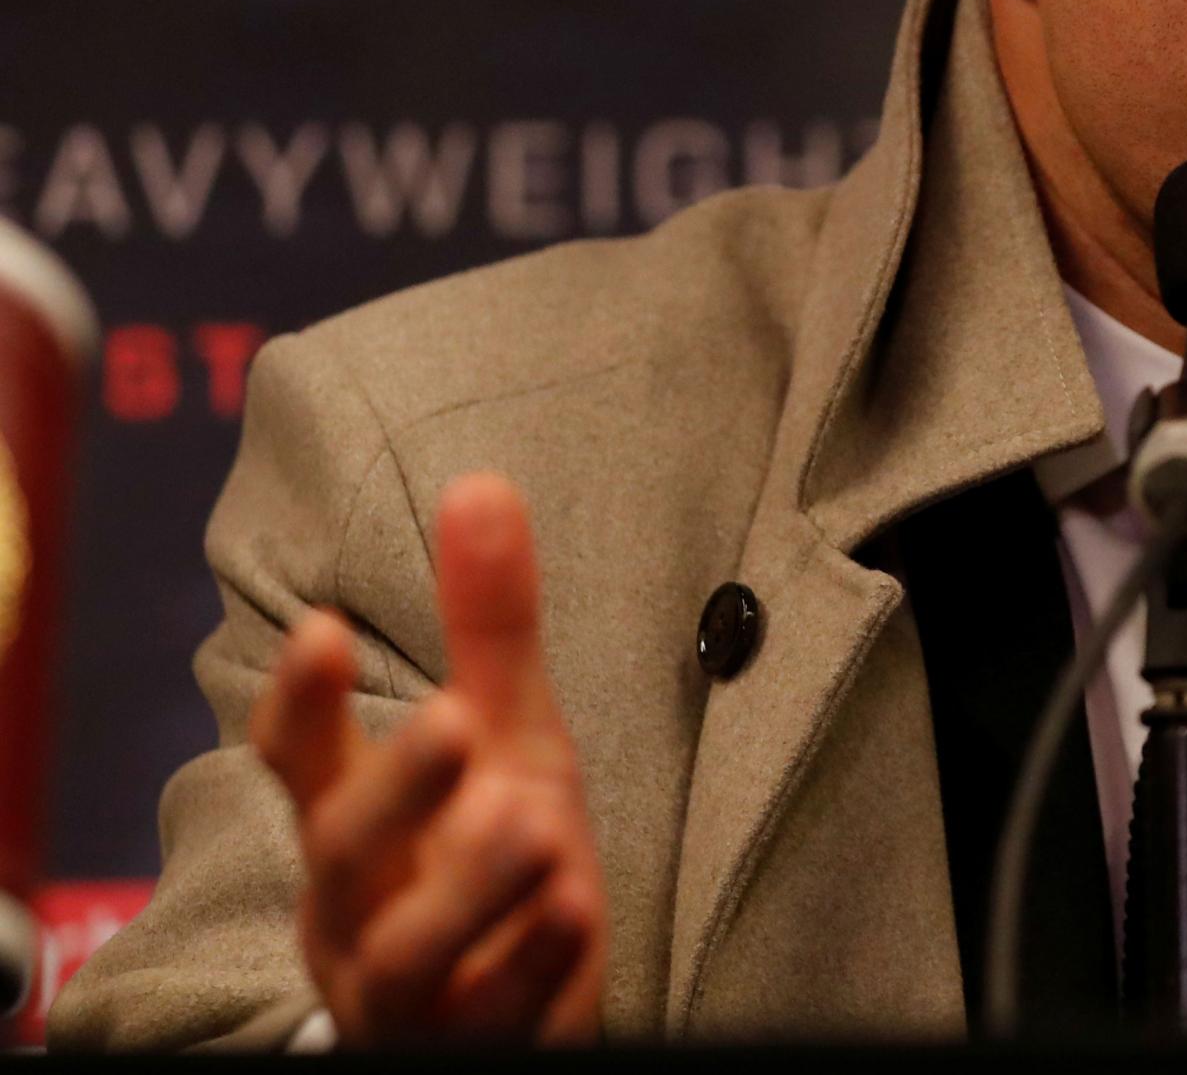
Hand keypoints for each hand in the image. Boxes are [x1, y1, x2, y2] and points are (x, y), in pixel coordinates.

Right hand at [250, 473, 608, 1042]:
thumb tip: (482, 481)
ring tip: (538, 822)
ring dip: (470, 888)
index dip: (301, 703)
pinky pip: (485, 1023)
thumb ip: (489, 628)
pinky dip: (527, 969)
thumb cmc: (488, 861)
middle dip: (396, 787)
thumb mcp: (506, 736)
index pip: (298, 760)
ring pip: (403, 956)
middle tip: (460, 721)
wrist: (506, 1016)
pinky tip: (576, 913)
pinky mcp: (462, 1050)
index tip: (324, 628)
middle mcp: (357, 909)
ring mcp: (402, 993)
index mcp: (354, 823)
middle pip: (345, 851)